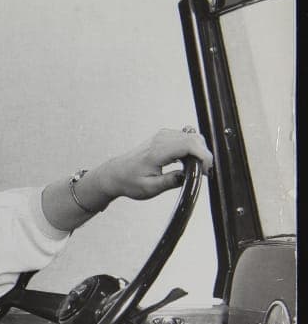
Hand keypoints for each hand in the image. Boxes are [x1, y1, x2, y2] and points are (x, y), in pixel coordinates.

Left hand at [92, 127, 213, 201]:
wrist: (115, 174)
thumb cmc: (129, 181)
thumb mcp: (150, 188)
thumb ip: (170, 182)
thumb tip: (187, 177)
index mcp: (157, 151)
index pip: (189, 144)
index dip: (203, 156)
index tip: (206, 170)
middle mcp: (161, 139)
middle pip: (195, 138)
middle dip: (204, 155)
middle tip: (203, 173)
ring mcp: (163, 135)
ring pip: (193, 137)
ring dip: (199, 152)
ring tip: (196, 169)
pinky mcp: (165, 136)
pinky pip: (186, 138)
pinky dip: (193, 148)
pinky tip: (189, 162)